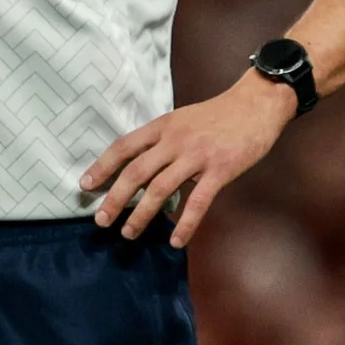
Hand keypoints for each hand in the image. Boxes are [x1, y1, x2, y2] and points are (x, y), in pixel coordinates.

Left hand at [82, 72, 294, 247]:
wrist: (258, 103)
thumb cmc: (221, 113)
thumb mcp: (184, 118)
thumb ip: (165, 140)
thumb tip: (143, 167)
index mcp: (164, 126)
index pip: (124, 146)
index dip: (102, 166)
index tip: (86, 185)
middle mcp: (176, 140)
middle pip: (136, 172)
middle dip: (115, 198)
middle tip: (101, 220)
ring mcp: (198, 155)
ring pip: (161, 188)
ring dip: (142, 214)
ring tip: (129, 233)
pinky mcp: (221, 169)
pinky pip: (198, 201)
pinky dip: (185, 224)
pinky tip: (176, 241)